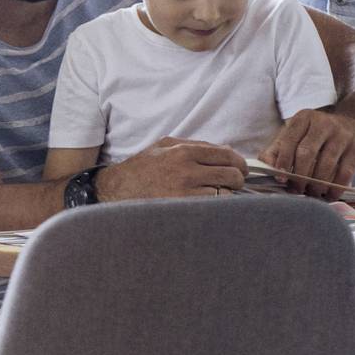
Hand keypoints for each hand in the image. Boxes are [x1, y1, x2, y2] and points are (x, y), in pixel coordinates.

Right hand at [96, 137, 246, 201]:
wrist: (115, 191)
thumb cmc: (141, 168)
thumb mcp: (163, 146)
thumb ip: (194, 144)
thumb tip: (225, 151)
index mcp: (183, 151)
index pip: (227, 155)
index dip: (239, 164)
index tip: (239, 170)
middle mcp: (186, 170)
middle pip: (231, 174)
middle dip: (237, 180)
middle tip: (232, 184)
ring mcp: (185, 192)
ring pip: (226, 194)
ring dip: (228, 195)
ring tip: (220, 196)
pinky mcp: (182, 210)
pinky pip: (213, 209)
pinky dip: (217, 208)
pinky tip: (210, 207)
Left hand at [261, 109, 354, 194]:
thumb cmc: (318, 135)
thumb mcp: (297, 135)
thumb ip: (277, 149)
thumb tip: (264, 166)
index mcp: (304, 118)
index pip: (289, 141)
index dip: (283, 162)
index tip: (281, 179)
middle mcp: (323, 123)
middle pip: (306, 153)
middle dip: (300, 176)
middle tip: (297, 190)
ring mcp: (343, 134)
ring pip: (326, 164)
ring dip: (317, 184)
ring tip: (312, 193)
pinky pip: (345, 172)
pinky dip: (335, 187)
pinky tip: (329, 194)